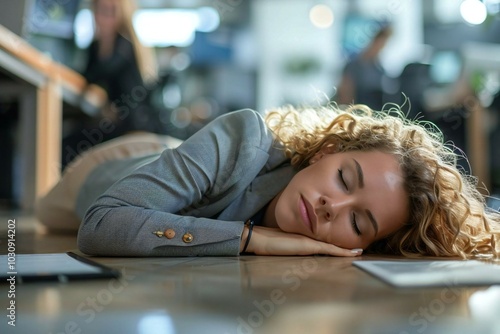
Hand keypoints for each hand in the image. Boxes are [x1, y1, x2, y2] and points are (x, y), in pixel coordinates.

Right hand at [242, 226, 362, 256]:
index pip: (324, 243)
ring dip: (345, 250)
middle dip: (344, 248)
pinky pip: (329, 249)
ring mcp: (310, 241)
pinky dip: (341, 252)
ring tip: (359, 252)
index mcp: (304, 239)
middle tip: (360, 250)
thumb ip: (292, 244)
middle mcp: (309, 239)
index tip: (349, 249)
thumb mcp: (283, 244)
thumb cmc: (268, 243)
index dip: (337, 246)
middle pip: (330, 244)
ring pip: (332, 246)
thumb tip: (294, 248)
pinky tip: (352, 254)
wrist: (261, 238)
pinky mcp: (309, 245)